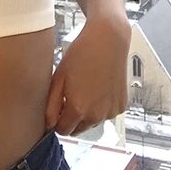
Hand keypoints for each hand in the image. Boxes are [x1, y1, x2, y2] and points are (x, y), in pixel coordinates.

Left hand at [45, 15, 130, 135]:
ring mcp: (111, 112)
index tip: (57, 108)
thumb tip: (48, 124)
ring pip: (92, 122)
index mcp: (78, 109)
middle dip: (71, 118)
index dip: (57, 120)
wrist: (108, 39)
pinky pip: (106, 114)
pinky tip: (99, 86)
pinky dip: (101, 106)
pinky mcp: (121, 106)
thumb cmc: (81, 53)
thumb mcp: (59, 77)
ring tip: (86, 87)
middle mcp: (96, 115)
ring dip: (87, 113)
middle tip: (70, 95)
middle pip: (78, 129)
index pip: (63, 131)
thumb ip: (51, 104)